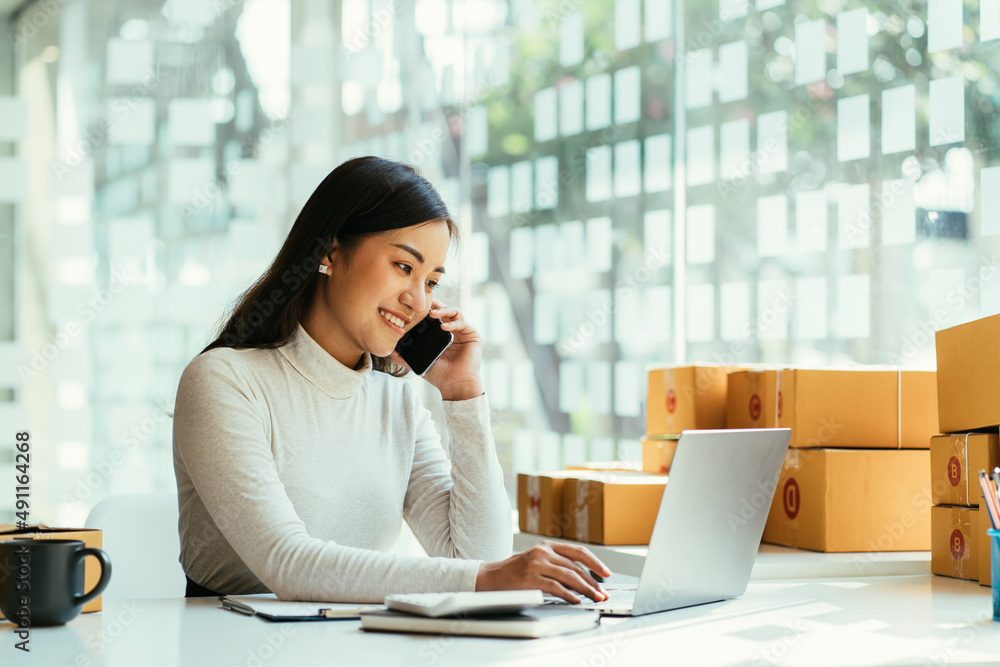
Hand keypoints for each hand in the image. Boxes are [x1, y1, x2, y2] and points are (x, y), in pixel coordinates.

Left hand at [389, 299, 483, 400]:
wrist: (455, 385)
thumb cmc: (439, 376)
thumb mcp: (419, 363)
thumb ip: (405, 357)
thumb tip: (390, 351)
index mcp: (441, 334)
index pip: (434, 316)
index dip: (427, 309)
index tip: (415, 306)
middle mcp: (453, 330)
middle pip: (445, 310)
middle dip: (435, 305)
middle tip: (425, 304)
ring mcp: (464, 332)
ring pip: (455, 312)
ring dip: (444, 310)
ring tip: (432, 314)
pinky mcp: (473, 335)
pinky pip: (464, 323)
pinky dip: (454, 323)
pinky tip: (444, 327)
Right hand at [475, 541, 611, 603]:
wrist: (490, 577)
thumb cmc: (514, 571)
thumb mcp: (536, 560)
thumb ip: (556, 564)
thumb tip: (582, 580)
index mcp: (547, 546)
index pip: (578, 551)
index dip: (595, 562)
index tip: (606, 573)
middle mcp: (543, 552)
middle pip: (576, 566)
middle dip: (593, 582)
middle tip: (603, 593)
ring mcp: (537, 565)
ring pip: (569, 577)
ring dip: (586, 590)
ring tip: (595, 598)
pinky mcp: (531, 578)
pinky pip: (556, 587)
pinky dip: (569, 595)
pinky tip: (576, 601)